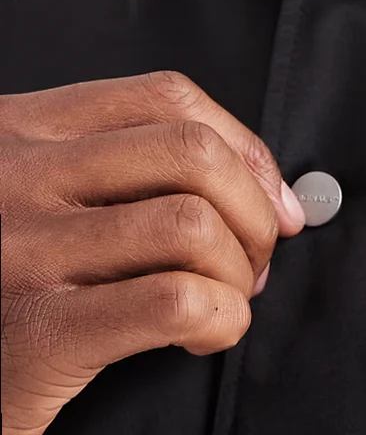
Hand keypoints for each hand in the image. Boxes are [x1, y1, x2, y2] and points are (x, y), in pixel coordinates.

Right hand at [0, 70, 306, 434]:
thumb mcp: (24, 200)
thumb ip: (111, 174)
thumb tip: (263, 187)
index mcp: (14, 130)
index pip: (165, 98)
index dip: (244, 146)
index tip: (271, 197)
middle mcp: (11, 175)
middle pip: (192, 153)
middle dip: (254, 210)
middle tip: (252, 260)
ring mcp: (20, 251)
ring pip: (192, 225)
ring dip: (236, 270)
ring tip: (221, 300)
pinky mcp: (37, 334)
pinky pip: (175, 302)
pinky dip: (221, 319)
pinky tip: (200, 336)